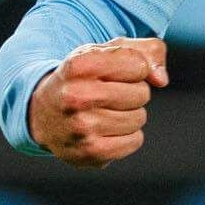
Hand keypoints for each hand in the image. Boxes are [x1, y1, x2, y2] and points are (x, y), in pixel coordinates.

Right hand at [27, 37, 168, 167]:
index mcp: (78, 65)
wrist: (42, 113)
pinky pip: (135, 141)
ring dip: (129, 113)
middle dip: (133, 91)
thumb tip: (161, 79)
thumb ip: (146, 51)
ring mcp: (82, 128)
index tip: (115, 71)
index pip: (138, 65)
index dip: (134, 67)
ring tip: (104, 111)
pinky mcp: (90, 153)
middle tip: (108, 93)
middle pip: (141, 93)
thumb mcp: (107, 51)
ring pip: (139, 118)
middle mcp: (76, 97)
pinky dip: (127, 135)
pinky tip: (106, 129)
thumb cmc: (83, 77)